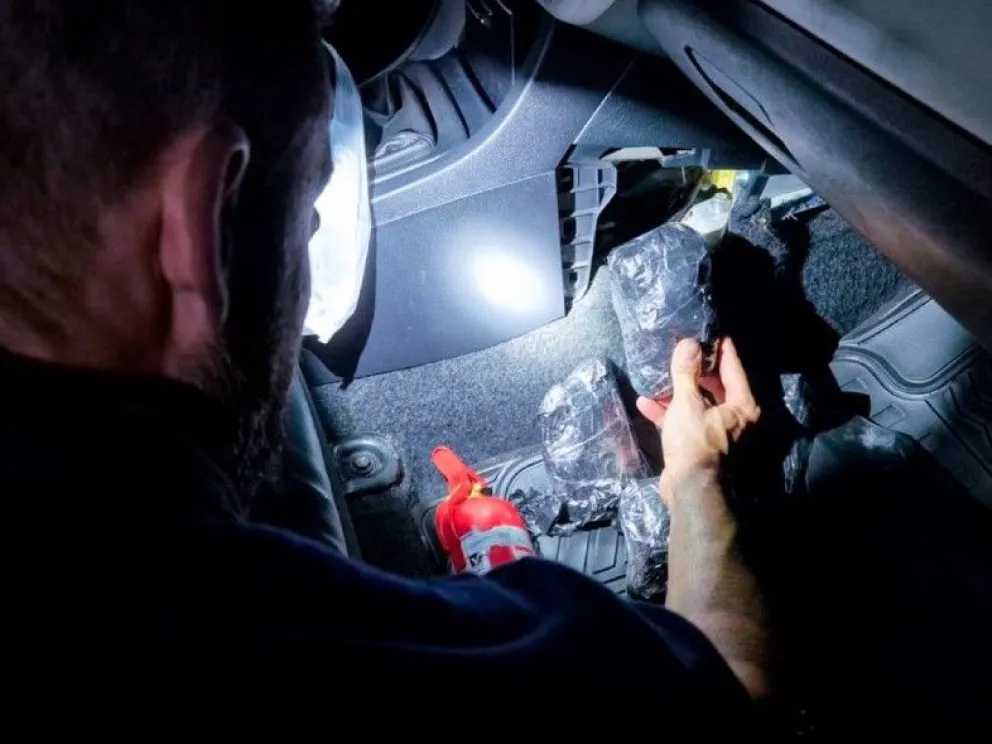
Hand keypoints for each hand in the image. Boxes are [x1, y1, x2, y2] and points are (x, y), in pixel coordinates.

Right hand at [636, 337, 759, 503]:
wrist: (689, 488)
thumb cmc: (695, 442)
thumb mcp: (687, 402)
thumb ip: (687, 372)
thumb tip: (689, 344)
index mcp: (741, 406)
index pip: (733, 367)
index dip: (721, 348)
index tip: (712, 332)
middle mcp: (734, 418)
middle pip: (715, 386)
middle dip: (694, 370)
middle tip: (682, 350)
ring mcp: (717, 433)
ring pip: (697, 404)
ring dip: (676, 392)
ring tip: (659, 375)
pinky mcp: (699, 446)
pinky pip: (685, 421)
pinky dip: (668, 413)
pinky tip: (647, 403)